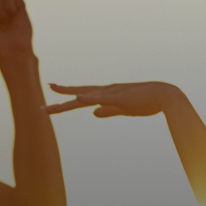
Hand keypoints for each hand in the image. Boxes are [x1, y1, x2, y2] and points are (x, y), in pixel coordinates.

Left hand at [44, 81, 176, 117]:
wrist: (164, 96)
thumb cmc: (146, 103)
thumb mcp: (122, 109)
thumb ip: (107, 111)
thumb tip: (93, 114)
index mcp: (106, 95)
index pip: (81, 97)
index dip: (65, 99)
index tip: (50, 100)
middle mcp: (105, 91)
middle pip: (78, 95)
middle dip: (59, 99)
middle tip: (41, 106)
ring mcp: (112, 93)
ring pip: (86, 95)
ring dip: (69, 95)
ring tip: (52, 94)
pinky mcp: (120, 97)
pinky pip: (102, 98)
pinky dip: (89, 97)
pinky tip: (78, 98)